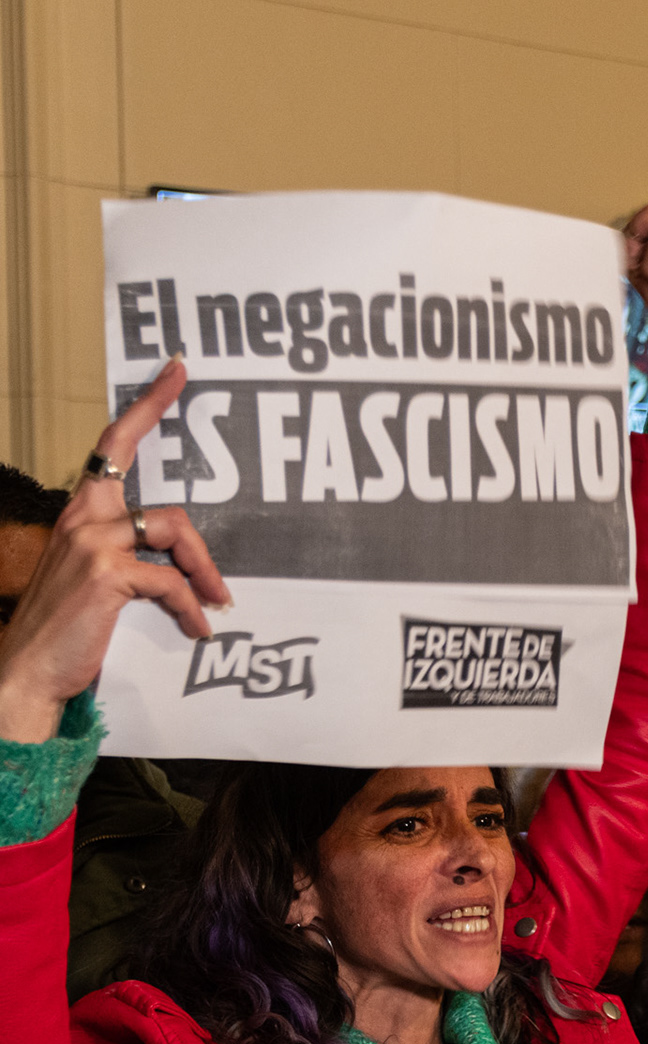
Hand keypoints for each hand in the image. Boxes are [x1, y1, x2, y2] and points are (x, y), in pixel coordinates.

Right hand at [0, 357, 228, 743]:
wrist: (27, 671)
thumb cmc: (65, 627)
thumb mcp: (96, 579)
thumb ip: (130, 555)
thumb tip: (184, 564)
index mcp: (81, 511)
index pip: (116, 444)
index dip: (150, 405)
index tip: (178, 370)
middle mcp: (85, 517)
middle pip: (170, 510)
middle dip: (200, 551)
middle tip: (221, 586)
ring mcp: (94, 542)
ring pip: (176, 538)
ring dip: (200, 580)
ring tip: (208, 615)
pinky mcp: (107, 573)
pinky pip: (171, 584)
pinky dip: (189, 610)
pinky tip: (194, 633)